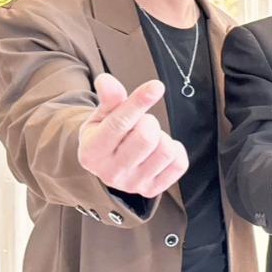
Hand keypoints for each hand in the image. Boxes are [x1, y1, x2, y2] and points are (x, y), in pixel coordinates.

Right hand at [78, 73, 188, 198]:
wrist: (107, 165)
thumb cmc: (105, 135)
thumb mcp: (101, 116)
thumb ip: (108, 99)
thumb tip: (106, 81)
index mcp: (92, 153)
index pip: (119, 124)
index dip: (138, 103)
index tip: (156, 86)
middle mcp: (111, 173)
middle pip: (146, 137)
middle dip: (149, 121)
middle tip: (142, 122)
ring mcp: (133, 185)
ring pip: (166, 150)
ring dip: (162, 136)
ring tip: (149, 137)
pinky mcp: (152, 190)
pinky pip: (180, 164)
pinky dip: (176, 150)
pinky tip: (160, 148)